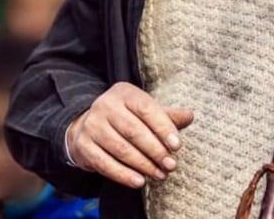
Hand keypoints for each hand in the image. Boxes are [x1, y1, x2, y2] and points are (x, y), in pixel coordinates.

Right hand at [66, 82, 193, 188]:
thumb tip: (190, 116)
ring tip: (160, 174)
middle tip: (171, 165)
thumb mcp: (145, 110)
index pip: (147, 109)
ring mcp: (92, 125)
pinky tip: (139, 182)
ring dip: (143, 165)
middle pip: (134, 131)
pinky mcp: (83, 145)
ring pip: (121, 149)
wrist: (88, 126)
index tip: (177, 146)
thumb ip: (167, 115)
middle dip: (155, 150)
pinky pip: (105, 163)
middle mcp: (105, 105)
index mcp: (124, 92)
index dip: (163, 128)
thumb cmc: (126, 118)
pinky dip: (123, 175)